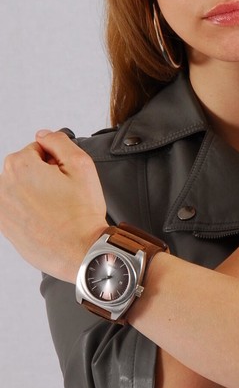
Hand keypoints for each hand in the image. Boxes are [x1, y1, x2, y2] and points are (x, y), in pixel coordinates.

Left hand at [0, 130, 107, 281]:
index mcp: (19, 166)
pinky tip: (47, 220)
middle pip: (27, 168)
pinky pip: (17, 208)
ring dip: (37, 193)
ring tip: (56, 209)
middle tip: (64, 195)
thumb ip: (59, 141)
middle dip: (45, 176)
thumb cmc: (82, 213)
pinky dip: (30, 210)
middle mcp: (3, 185)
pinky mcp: (3, 226)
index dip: (58, 162)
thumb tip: (44, 135)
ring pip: (22, 188)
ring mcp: (1, 208)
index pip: (39, 149)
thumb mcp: (81, 165)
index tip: (66, 179)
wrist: (80, 252)